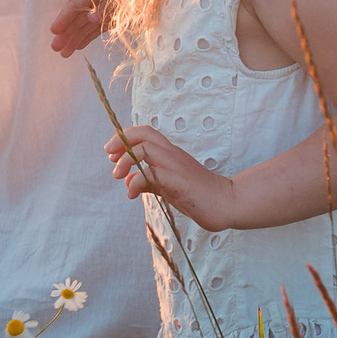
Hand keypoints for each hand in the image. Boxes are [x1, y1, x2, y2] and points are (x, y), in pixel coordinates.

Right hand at [49, 0, 111, 56]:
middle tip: (55, 47)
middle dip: (67, 32)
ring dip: (75, 38)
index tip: (54, 30)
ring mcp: (107, 8)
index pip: (77, 4)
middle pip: (78, 16)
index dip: (65, 17)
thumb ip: (108, 6)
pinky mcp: (114, 17)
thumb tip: (91, 18)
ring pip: (86, 25)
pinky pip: (97, 28)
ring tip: (64, 54)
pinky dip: (88, 37)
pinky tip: (78, 46)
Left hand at [106, 125, 241, 229]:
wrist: (227, 204)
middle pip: (144, 133)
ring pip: (146, 149)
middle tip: (109, 156)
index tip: (111, 153)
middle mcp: (172, 155)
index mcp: (169, 154)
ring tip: (118, 176)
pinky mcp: (180, 183)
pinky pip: (154, 174)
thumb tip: (127, 181)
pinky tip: (132, 194)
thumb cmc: (197, 195)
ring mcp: (177, 167)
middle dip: (121, 140)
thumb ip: (148, 181)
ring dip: (126, 160)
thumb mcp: (167, 186)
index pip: (145, 134)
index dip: (124, 138)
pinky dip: (137, 181)